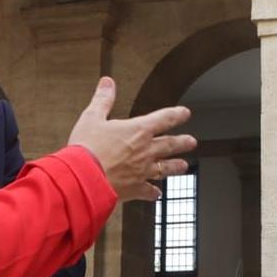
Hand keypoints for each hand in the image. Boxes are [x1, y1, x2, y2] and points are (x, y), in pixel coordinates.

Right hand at [67, 77, 195, 202]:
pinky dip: (153, 193)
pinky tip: (157, 194)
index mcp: (138, 130)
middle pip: (169, 144)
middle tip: (192, 142)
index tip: (185, 113)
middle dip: (182, 142)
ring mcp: (142, 171)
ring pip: (165, 168)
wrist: (84, 178)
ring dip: (175, 166)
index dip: (176, 115)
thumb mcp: (92, 117)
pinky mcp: (135, 188)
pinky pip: (148, 191)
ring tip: (184, 166)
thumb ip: (103, 100)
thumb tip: (108, 83)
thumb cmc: (87, 147)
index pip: (163, 119)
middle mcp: (145, 150)